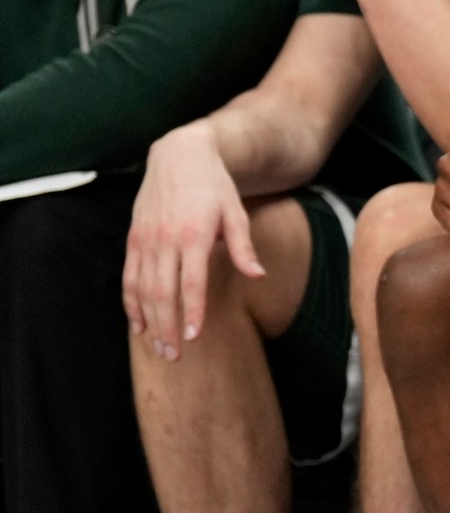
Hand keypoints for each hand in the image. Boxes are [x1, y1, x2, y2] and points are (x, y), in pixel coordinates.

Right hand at [122, 122, 260, 358]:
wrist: (179, 156)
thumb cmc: (214, 186)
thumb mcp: (236, 212)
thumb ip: (244, 247)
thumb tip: (258, 276)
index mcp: (194, 235)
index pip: (191, 281)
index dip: (192, 310)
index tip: (194, 336)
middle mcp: (165, 240)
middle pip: (162, 292)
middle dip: (167, 326)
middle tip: (175, 356)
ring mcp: (145, 240)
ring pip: (142, 289)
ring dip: (149, 321)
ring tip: (159, 349)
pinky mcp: (133, 239)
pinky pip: (128, 277)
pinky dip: (131, 303)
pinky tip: (138, 325)